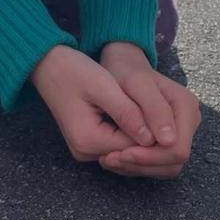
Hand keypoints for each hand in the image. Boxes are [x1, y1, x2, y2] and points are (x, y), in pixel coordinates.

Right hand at [31, 45, 157, 169]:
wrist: (48, 66)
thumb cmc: (74, 71)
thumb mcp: (104, 87)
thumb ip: (128, 113)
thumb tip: (153, 138)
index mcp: (88, 141)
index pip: (136, 148)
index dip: (157, 134)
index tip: (171, 114)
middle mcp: (86, 152)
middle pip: (132, 153)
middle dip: (151, 136)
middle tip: (167, 112)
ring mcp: (86, 150)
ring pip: (127, 149)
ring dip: (142, 134)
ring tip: (155, 110)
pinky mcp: (89, 143)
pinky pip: (118, 143)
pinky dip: (131, 131)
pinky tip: (140, 113)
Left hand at [98, 43, 201, 178]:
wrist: (124, 67)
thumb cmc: (127, 72)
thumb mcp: (136, 84)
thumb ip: (153, 109)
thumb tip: (168, 140)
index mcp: (186, 106)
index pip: (177, 148)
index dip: (150, 157)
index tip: (121, 153)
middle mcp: (190, 120)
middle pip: (174, 161)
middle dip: (142, 164)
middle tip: (110, 159)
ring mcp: (182, 131)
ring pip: (167, 167)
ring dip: (138, 168)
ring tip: (110, 158)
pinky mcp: (170, 139)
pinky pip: (159, 164)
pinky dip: (138, 165)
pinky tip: (118, 156)